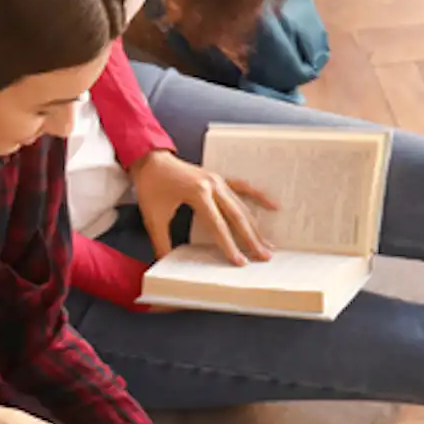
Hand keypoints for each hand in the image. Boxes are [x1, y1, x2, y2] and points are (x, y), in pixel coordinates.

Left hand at [129, 150, 278, 265]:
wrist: (150, 160)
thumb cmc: (150, 187)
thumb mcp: (154, 217)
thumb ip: (161, 242)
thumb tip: (166, 263)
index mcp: (197, 194)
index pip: (218, 226)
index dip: (229, 246)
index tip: (240, 262)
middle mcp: (212, 186)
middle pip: (237, 217)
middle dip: (252, 239)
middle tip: (265, 256)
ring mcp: (218, 180)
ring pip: (242, 206)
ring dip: (255, 226)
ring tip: (268, 244)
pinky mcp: (218, 178)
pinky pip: (243, 188)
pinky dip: (258, 197)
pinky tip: (273, 207)